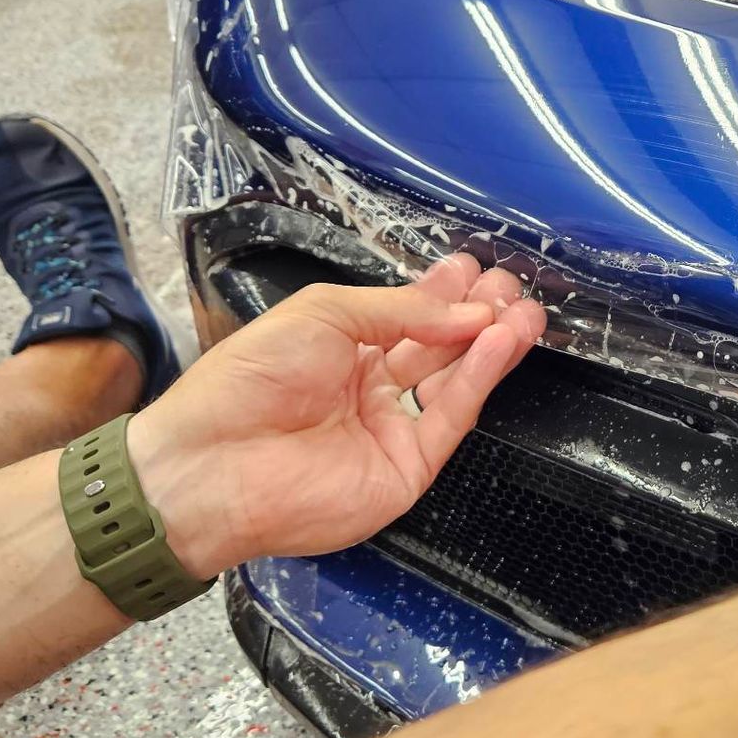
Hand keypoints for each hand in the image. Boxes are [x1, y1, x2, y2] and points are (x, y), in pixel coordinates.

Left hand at [128, 255, 545, 577]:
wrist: (213, 463)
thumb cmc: (253, 376)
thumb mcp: (324, 314)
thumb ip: (402, 310)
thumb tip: (470, 309)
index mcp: (345, 349)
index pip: (411, 317)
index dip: (446, 292)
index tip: (478, 268)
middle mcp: (374, 387)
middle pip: (442, 346)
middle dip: (480, 313)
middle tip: (511, 286)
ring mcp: (393, 429)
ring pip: (456, 381)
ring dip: (493, 343)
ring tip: (524, 311)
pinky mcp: (408, 469)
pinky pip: (451, 417)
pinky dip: (479, 377)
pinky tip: (499, 340)